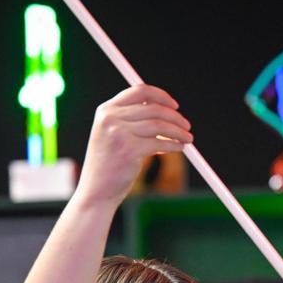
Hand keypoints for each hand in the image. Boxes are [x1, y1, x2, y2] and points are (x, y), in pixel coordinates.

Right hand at [77, 85, 192, 205]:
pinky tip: (179, 148)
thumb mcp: (113, 135)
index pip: (139, 91)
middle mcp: (110, 118)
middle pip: (153, 107)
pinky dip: (174, 145)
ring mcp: (118, 133)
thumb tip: (165, 112)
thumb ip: (132, 120)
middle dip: (175, 117)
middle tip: (187, 126)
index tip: (174, 106)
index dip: (161, 96)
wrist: (96, 191)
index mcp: (105, 110)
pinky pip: (160, 143)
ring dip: (178, 131)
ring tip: (187, 138)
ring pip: (159, 124)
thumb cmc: (108, 166)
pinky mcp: (129, 149)